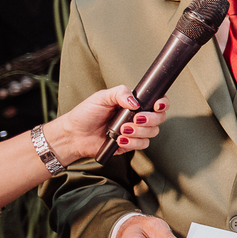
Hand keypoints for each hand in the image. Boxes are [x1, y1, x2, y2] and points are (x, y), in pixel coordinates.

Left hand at [45, 86, 168, 161]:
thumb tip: (135, 102)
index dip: (162, 103)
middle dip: (150, 119)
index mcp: (134, 103)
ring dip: (139, 132)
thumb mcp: (102, 97)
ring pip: (152, 132)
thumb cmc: (86, 114)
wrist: (74, 134)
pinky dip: (132, 142)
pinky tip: (119, 139)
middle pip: (159, 118)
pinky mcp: (130, 144)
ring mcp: (135, 131)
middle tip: (135, 119)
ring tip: (122, 130)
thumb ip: (120, 93)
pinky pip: (142, 144)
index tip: (157, 106)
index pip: (157, 101)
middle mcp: (138, 117)